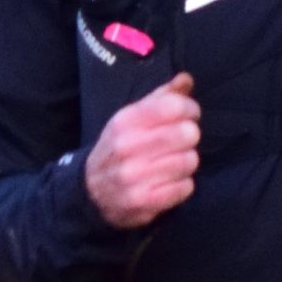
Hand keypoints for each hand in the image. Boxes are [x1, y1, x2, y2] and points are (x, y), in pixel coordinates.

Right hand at [84, 73, 199, 228]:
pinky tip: (170, 182)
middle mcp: (127, 147)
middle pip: (187, 133)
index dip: (190, 109)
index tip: (189, 115)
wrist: (91, 191)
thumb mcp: (132, 118)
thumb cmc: (119, 148)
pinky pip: (185, 187)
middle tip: (182, 141)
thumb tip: (186, 79)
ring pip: (189, 161)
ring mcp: (135, 176)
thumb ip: (162, 97)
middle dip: (190, 136)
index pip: (173, 106)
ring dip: (187, 161)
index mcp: (125, 121)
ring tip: (174, 162)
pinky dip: (183, 184)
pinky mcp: (144, 202)